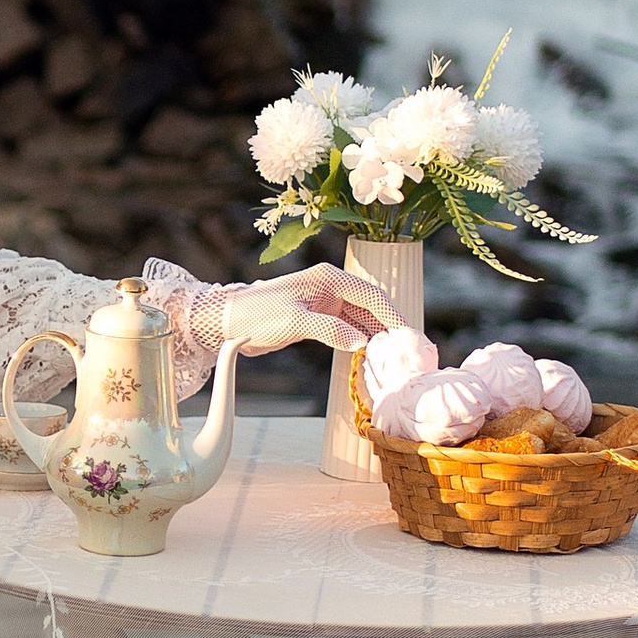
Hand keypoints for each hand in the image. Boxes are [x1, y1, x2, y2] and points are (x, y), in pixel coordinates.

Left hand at [204, 264, 395, 357]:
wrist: (229, 322)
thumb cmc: (258, 315)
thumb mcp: (295, 322)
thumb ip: (331, 330)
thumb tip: (361, 343)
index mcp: (329, 278)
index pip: (372, 295)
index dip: (392, 316)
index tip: (408, 338)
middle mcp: (332, 287)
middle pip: (372, 306)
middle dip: (388, 327)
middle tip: (404, 352)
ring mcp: (326, 302)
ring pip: (362, 319)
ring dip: (375, 336)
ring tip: (391, 358)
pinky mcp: (319, 318)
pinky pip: (348, 328)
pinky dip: (359, 341)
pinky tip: (369, 357)